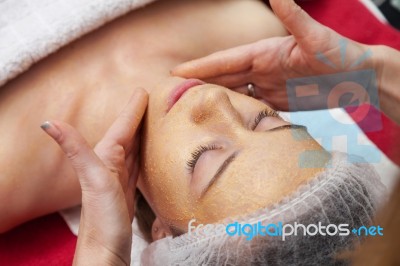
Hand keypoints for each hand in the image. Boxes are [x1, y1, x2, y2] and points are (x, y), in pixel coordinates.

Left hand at [41, 89, 147, 264]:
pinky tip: (150, 151)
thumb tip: (48, 122)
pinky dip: (145, 152)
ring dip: (144, 132)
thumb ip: (75, 149)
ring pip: (135, 147)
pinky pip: (138, 163)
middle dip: (140, 116)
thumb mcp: (93, 179)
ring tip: (156, 119)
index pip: (123, 126)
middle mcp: (111, 164)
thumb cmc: (102, 219)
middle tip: (155, 99)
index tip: (145, 90)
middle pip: (129, 133)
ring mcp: (119, 177)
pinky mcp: (127, 190)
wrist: (105, 252)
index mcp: (106, 157)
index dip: (133, 109)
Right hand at [172, 0, 377, 110]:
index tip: (177, 72)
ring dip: (214, 99)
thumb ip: (294, 18)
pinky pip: (251, 107)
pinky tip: (223, 119)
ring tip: (191, 109)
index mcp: (264, 52)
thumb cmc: (340, 54)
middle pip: (224, 77)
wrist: (357, 76)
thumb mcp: (316, 37)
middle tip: (174, 94)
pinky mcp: (277, 101)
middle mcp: (261, 67)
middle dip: (199, 83)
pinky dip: (235, 111)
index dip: (200, 66)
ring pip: (234, 92)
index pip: (225, 60)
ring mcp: (268, 85)